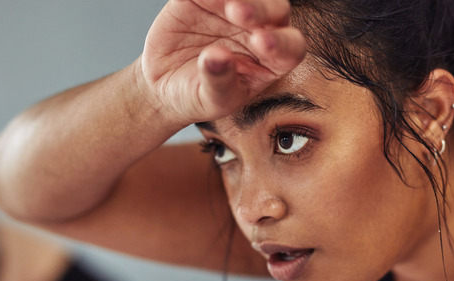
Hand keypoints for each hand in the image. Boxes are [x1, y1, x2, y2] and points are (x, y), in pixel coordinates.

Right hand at [140, 0, 306, 123]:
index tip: (261, 43)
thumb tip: (217, 57)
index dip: (282, 43)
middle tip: (239, 13)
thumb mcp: (211, 99)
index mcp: (273, 60)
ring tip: (228, 6)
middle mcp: (262, 30)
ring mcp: (236, 9)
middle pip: (277, 10)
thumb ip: (219, 81)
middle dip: (262, 10)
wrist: (163, 82)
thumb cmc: (199, 96)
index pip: (290, 48)